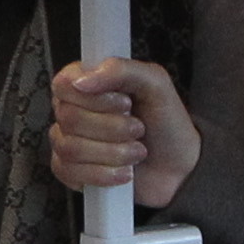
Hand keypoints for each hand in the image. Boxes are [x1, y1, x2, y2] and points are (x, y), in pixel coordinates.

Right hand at [51, 58, 198, 208]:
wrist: (180, 166)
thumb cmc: (167, 124)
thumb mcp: (155, 84)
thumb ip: (121, 69)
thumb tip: (83, 80)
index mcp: (88, 85)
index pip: (64, 84)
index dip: (93, 98)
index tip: (124, 103)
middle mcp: (74, 111)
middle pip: (69, 118)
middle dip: (113, 128)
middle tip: (137, 128)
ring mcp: (69, 142)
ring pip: (71, 148)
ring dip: (113, 153)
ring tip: (136, 151)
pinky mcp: (70, 171)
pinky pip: (71, 173)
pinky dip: (105, 174)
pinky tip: (123, 171)